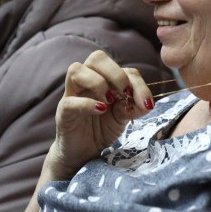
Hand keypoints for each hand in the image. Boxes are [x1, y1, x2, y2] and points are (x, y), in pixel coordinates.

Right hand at [48, 50, 154, 178]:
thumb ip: (133, 106)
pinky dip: (88, 104)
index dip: (137, 82)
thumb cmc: (101, 129)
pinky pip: (71, 101)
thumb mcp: (122, 116)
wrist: (83, 154)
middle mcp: (86, 81)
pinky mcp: (63, 111)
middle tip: (125, 93)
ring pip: (76, 70)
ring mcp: (72, 94)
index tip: (146, 102)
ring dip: (98, 82)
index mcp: (104, 78)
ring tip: (109, 101)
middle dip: (116, 73)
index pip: (123, 68)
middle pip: (97, 58)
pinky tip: (101, 110)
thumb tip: (147, 103)